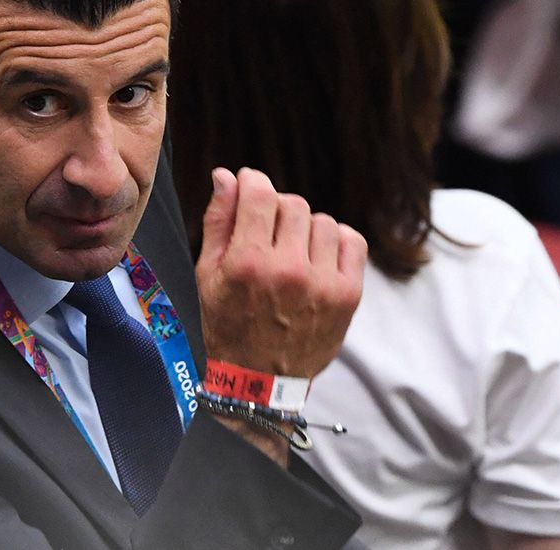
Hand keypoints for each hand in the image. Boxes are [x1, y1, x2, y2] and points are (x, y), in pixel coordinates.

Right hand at [194, 168, 366, 378]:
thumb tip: (226, 177)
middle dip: (276, 211)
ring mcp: (322, 284)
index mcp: (247, 264)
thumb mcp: (207, 275)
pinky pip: (352, 241)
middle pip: (292, 203)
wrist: (257, 382)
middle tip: (267, 233)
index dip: (252, 182)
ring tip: (292, 252)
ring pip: (322, 221)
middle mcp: (288, 270)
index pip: (260, 192)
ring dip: (305, 229)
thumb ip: (219, 221)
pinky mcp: (348, 295)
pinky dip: (336, 242)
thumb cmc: (226, 326)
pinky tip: (317, 259)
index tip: (250, 187)